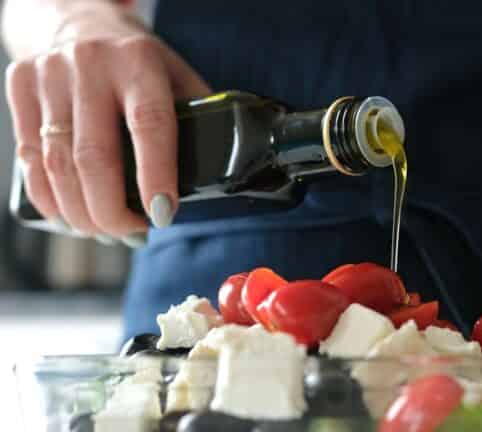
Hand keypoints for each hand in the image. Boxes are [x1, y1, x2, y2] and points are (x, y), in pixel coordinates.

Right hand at [5, 5, 209, 243]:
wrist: (79, 18)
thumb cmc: (138, 59)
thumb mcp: (176, 74)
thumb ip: (195, 117)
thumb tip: (218, 171)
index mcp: (139, 62)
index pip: (149, 125)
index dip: (156, 176)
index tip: (162, 215)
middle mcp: (90, 65)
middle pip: (95, 156)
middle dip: (112, 210)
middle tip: (132, 234)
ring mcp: (49, 76)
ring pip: (57, 164)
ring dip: (81, 213)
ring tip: (105, 232)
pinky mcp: (20, 88)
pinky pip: (29, 159)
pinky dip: (49, 198)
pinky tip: (71, 216)